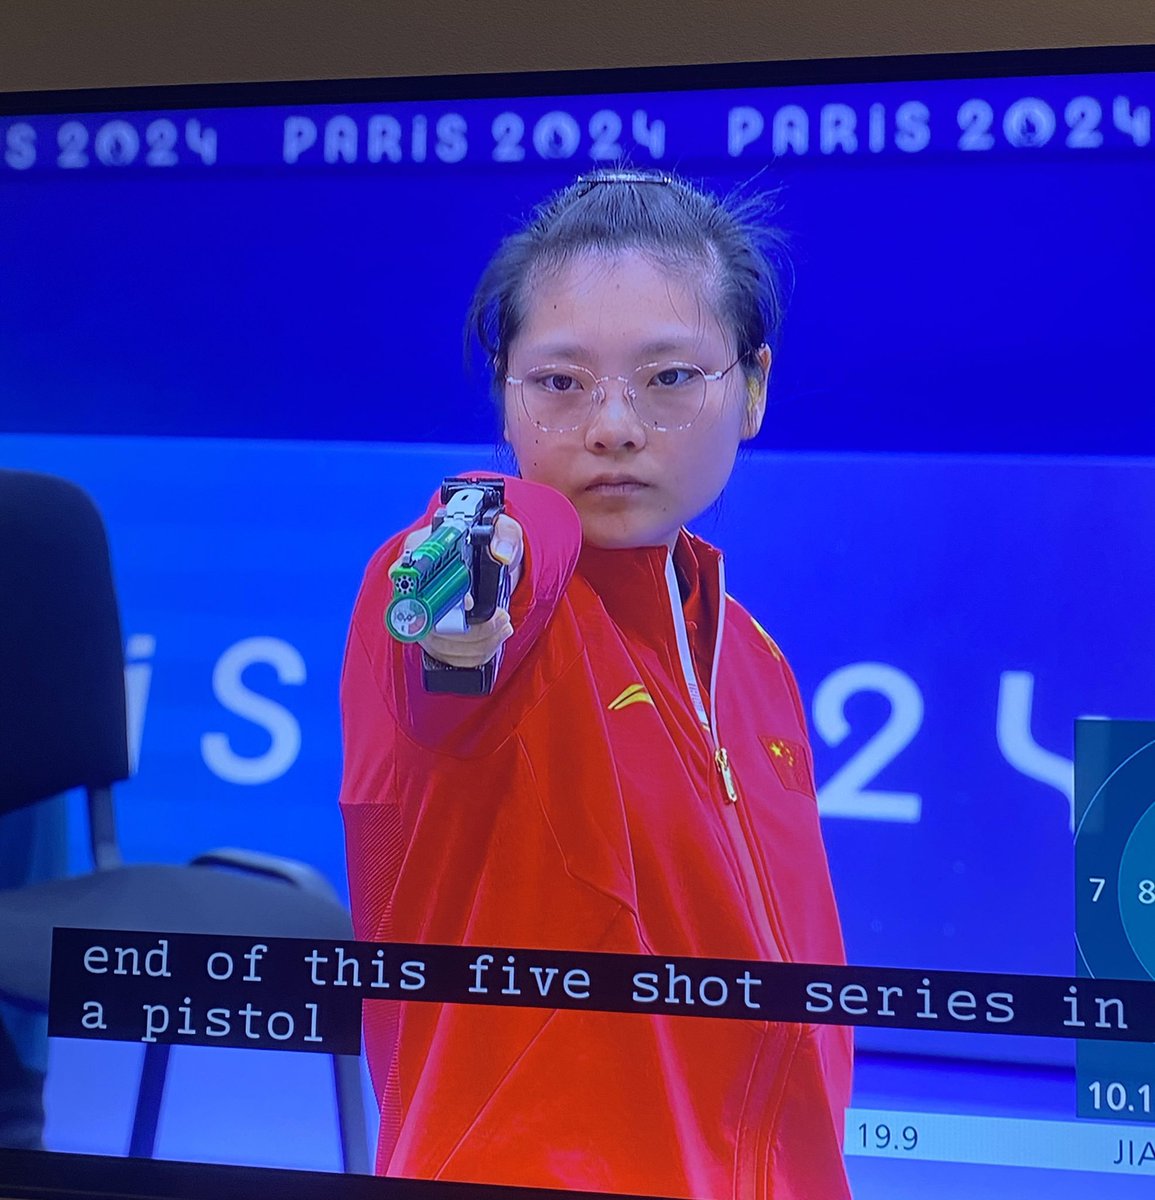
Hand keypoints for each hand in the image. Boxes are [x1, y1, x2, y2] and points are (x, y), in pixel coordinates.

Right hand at [394, 514, 523, 668]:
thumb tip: (501, 554)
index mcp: (420, 551)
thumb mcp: (504, 530)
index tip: (470, 602)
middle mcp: (414, 586)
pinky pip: (449, 658)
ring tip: (504, 625)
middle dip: (469, 628)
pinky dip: (476, 654)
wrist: (493, 565)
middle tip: (501, 617)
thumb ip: (506, 535)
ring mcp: (421, 616)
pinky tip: (495, 638)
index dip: (437, 595)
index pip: (411, 578)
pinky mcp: (434, 638)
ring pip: (440, 645)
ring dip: (479, 641)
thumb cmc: (491, 543)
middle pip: (427, 622)